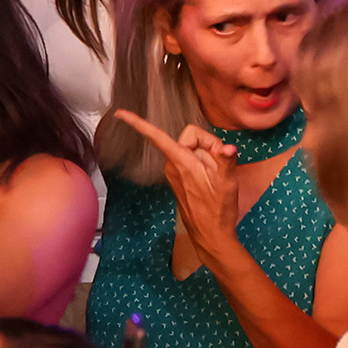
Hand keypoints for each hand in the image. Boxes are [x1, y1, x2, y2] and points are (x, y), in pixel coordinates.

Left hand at [112, 109, 243, 270]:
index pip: (157, 136)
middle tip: (219, 164)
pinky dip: (203, 163)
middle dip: (208, 144)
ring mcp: (175, 171)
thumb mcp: (227, 182)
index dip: (138, 123)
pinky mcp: (179, 177)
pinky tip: (211, 178)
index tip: (119, 113)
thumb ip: (226, 160)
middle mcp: (172, 164)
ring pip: (192, 148)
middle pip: (190, 137)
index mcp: (180, 161)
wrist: (210, 234)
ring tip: (215, 175)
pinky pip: (190, 159)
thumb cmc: (218, 209)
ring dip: (207, 155)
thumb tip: (228, 147)